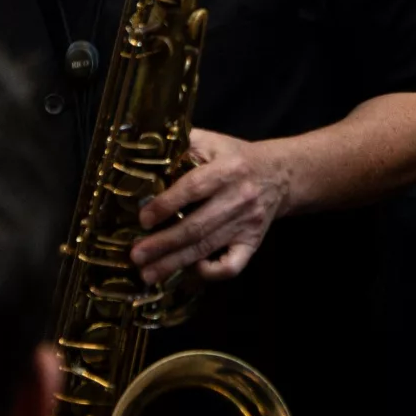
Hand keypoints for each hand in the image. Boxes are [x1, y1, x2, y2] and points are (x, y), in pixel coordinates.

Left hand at [132, 127, 288, 283]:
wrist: (279, 174)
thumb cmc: (236, 158)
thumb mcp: (212, 141)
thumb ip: (183, 144)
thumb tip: (146, 154)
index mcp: (228, 169)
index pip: (194, 188)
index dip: (166, 205)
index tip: (143, 219)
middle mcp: (239, 198)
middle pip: (197, 226)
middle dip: (163, 243)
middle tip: (136, 255)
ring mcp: (247, 224)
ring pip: (207, 248)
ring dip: (174, 263)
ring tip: (147, 274)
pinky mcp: (253, 242)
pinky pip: (233, 265)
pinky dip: (211, 273)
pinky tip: (191, 271)